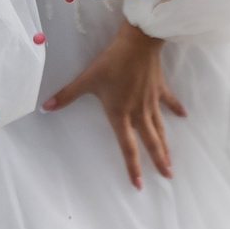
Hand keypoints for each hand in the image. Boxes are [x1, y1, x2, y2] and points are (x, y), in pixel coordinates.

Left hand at [43, 22, 184, 187]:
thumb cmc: (111, 62)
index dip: (133, 167)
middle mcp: (139, 112)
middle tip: (167, 176)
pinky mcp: (159, 88)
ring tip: (171, 160)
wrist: (137, 43)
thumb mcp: (87, 79)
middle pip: (150, 142)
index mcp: (121, 114)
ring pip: (160, 128)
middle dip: (158, 161)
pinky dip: (176, 109)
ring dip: (166, 144)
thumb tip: (45, 107)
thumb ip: (67, 95)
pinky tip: (184, 116)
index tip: (139, 184)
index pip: (128, 147)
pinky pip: (169, 102)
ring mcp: (151, 101)